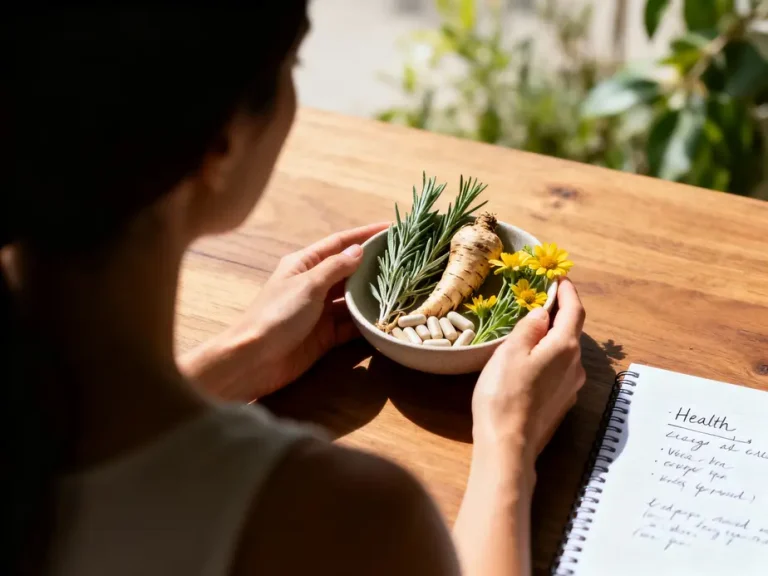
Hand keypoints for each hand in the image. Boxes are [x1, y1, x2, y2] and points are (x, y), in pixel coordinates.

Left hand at [181, 223, 387, 400]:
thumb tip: (359, 250)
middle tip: (407, 261)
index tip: (392, 228)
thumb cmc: (277, 315)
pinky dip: (366, 323)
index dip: (365, 234)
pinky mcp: (325, 336)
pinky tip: (387, 319)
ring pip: (353, 299)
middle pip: (349, 270)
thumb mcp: (307, 285)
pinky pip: (351, 325)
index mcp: (304, 264)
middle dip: (374, 265)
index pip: (339, 243)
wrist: (255, 360)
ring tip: (405, 289)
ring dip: (373, 296)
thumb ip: (335, 267)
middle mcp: (314, 284)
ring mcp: (320, 311)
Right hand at [471, 278, 586, 469]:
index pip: (574, 310)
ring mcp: (571, 387)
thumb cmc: (504, 394)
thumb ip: (529, 328)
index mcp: (564, 347)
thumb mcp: (510, 351)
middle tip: (541, 300)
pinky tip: (531, 363)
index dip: (568, 292)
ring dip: (553, 337)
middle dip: (560, 313)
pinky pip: (560, 371)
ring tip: (532, 331)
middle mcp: (575, 365)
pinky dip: (550, 358)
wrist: (508, 445)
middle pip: (572, 331)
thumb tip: (542, 313)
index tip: (560, 278)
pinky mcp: (561, 404)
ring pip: (566, 352)